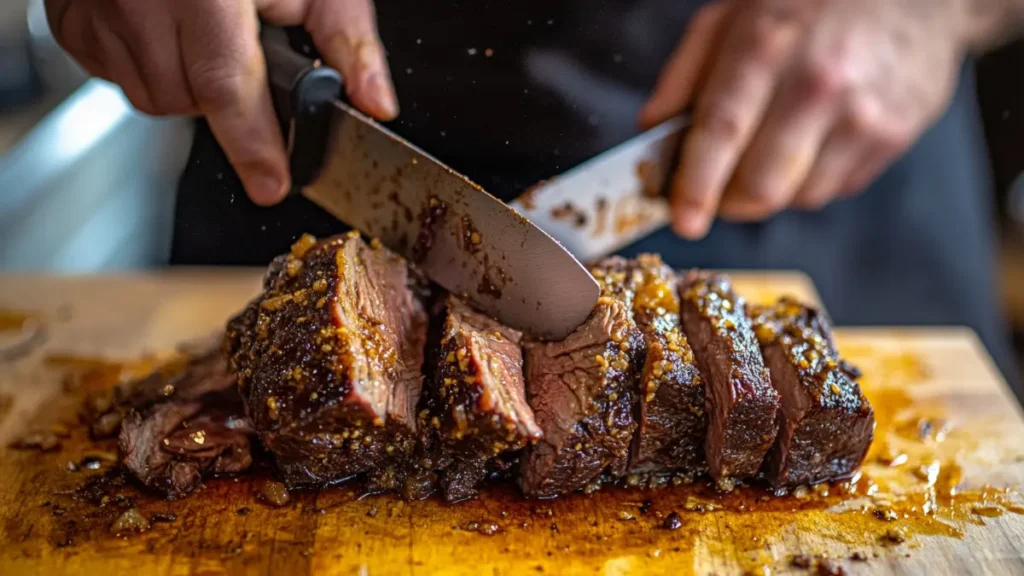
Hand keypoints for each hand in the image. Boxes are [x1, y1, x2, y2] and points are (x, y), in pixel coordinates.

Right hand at [46, 0, 396, 205]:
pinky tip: (166, 34)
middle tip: (242, 56)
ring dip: (186, 86)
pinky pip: (112, 76)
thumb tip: (376, 105)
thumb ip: (349, 43)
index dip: (254, 144)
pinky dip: (145, 68)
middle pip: (187, 102)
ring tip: (205, 38)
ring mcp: (97, 8)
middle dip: (224, 100)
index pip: (228, 87)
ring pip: (150, 97)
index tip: (272, 183)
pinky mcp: (71, 18)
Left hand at [639, 0, 966, 238]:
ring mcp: (862, 113)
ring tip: (770, 150)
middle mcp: (817, 84)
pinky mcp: (894, 134)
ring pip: (798, 197)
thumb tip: (652, 132)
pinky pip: (835, 188)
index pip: (722, 132)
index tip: (683, 220)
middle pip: (761, 186)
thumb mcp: (730, 16)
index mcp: (766, 47)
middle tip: (716, 191)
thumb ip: (685, 76)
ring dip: (770, 192)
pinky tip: (812, 140)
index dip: (697, 186)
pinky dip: (810, 180)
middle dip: (727, 203)